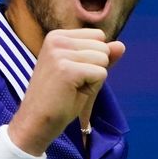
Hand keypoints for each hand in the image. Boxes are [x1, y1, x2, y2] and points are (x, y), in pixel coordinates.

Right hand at [7, 29, 124, 155]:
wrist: (36, 122)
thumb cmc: (59, 99)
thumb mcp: (83, 72)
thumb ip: (101, 56)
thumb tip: (121, 45)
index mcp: (57, 36)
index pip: (98, 36)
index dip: (93, 59)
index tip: (73, 73)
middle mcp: (56, 39)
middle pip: (103, 46)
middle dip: (95, 68)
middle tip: (72, 84)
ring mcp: (60, 53)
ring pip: (103, 59)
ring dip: (93, 79)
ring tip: (71, 88)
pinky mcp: (66, 69)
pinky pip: (100, 73)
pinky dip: (92, 88)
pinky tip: (71, 94)